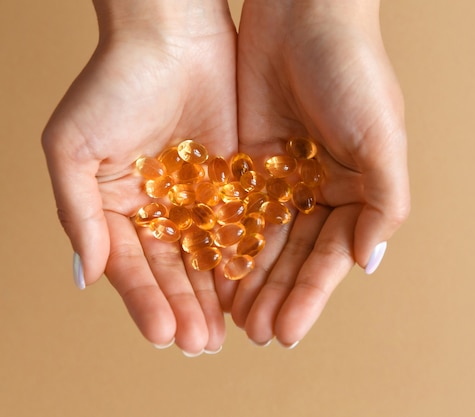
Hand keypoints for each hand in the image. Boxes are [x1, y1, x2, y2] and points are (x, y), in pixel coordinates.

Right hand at [42, 0, 236, 354]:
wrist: (172, 31)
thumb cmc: (114, 82)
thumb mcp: (74, 147)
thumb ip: (77, 213)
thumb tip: (85, 277)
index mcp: (118, 205)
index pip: (132, 266)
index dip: (145, 302)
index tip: (163, 335)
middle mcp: (160, 207)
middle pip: (172, 270)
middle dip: (185, 308)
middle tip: (201, 345)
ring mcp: (199, 195)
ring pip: (209, 255)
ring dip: (215, 295)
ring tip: (226, 331)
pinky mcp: (236, 178)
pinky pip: (241, 225)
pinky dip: (244, 257)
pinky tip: (250, 287)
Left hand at [226, 0, 410, 346]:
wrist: (304, 12)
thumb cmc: (354, 71)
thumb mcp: (383, 139)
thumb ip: (384, 203)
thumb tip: (367, 264)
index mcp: (358, 188)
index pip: (333, 254)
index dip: (311, 295)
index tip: (288, 332)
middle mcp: (322, 188)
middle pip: (297, 254)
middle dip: (278, 295)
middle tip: (255, 335)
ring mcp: (283, 176)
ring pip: (265, 238)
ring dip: (251, 279)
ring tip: (234, 318)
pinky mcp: (249, 159)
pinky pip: (236, 208)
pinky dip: (228, 240)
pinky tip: (214, 273)